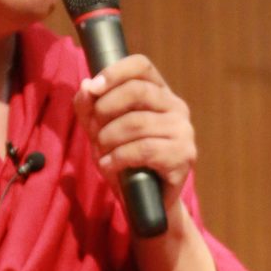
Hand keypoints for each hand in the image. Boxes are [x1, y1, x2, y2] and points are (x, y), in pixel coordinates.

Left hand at [73, 55, 196, 215]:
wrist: (145, 204)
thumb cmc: (125, 163)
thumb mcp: (101, 131)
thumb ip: (90, 107)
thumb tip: (86, 86)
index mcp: (160, 93)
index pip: (141, 66)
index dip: (115, 72)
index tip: (94, 88)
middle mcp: (177, 108)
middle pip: (137, 91)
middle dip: (106, 109)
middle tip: (93, 131)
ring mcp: (183, 132)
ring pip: (137, 122)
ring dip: (108, 138)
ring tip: (100, 154)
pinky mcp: (183, 157)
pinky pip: (143, 149)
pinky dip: (118, 157)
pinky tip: (109, 166)